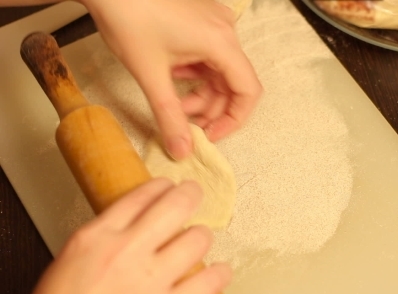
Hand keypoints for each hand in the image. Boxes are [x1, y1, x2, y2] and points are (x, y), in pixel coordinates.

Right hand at [12, 179, 230, 293]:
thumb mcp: (69, 262)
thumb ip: (104, 242)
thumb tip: (135, 230)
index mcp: (96, 237)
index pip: (140, 196)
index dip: (161, 187)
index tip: (168, 187)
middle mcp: (125, 251)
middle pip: (175, 206)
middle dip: (190, 195)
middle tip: (194, 195)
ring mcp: (148, 282)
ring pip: (196, 240)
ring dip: (201, 237)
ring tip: (199, 240)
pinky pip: (208, 282)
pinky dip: (219, 274)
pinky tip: (220, 272)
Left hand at [82, 0, 262, 158]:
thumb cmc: (128, 17)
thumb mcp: (150, 75)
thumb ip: (169, 117)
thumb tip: (182, 151)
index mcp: (221, 42)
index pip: (248, 91)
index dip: (233, 120)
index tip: (211, 135)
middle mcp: (225, 31)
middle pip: (232, 83)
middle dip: (210, 108)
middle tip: (185, 124)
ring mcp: (214, 23)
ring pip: (219, 72)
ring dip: (200, 93)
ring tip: (174, 102)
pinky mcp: (202, 21)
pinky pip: (208, 57)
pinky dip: (194, 74)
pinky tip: (172, 77)